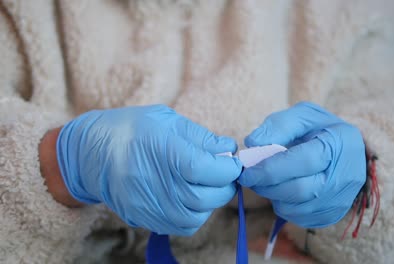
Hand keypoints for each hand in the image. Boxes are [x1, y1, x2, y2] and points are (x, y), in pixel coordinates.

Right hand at [56, 105, 241, 234]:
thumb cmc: (132, 129)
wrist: (92, 152)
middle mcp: (154, 183)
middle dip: (224, 186)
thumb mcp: (167, 120)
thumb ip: (201, 137)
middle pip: (204, 197)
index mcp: (161, 152)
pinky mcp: (146, 219)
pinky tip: (192, 196)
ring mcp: (148, 205)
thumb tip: (228, 150)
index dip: (226, 168)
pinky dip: (196, 213)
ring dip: (212, 201)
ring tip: (209, 184)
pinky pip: (182, 226)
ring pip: (196, 215)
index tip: (232, 161)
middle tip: (224, 173)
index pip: (204, 169)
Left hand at [239, 102, 364, 227]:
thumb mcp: (304, 116)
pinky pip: (300, 217)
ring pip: (297, 207)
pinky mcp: (333, 214)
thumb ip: (279, 125)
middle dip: (267, 186)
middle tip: (251, 178)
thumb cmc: (322, 130)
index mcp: (340, 143)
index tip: (247, 172)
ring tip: (266, 181)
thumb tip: (252, 142)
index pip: (303, 161)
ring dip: (273, 196)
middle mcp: (346, 175)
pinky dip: (283, 205)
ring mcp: (342, 199)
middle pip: (300, 190)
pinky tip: (282, 190)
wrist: (349, 151)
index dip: (271, 169)